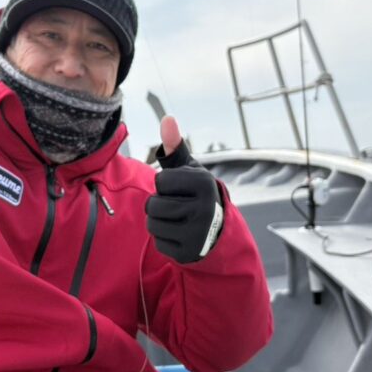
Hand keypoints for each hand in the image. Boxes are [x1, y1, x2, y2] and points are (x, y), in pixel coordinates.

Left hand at [145, 116, 224, 262]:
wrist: (219, 232)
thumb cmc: (196, 195)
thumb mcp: (190, 171)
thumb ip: (175, 147)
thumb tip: (167, 118)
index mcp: (204, 184)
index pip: (160, 181)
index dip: (166, 184)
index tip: (181, 190)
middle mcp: (203, 209)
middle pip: (153, 204)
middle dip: (158, 203)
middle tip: (176, 205)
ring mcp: (197, 233)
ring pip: (152, 224)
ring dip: (158, 220)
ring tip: (175, 218)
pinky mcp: (188, 252)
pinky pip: (159, 242)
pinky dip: (164, 238)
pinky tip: (179, 234)